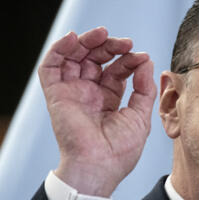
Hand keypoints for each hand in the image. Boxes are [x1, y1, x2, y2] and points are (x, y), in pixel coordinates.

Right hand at [38, 27, 156, 196]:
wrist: (100, 166)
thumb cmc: (121, 149)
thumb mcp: (140, 115)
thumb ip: (143, 88)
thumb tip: (146, 61)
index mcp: (108, 100)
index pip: (116, 71)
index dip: (128, 60)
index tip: (141, 56)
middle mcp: (89, 94)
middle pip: (96, 60)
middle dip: (110, 47)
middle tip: (125, 42)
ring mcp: (72, 93)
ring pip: (75, 58)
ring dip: (87, 42)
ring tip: (102, 33)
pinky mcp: (57, 95)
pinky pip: (51, 67)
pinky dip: (59, 49)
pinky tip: (73, 38)